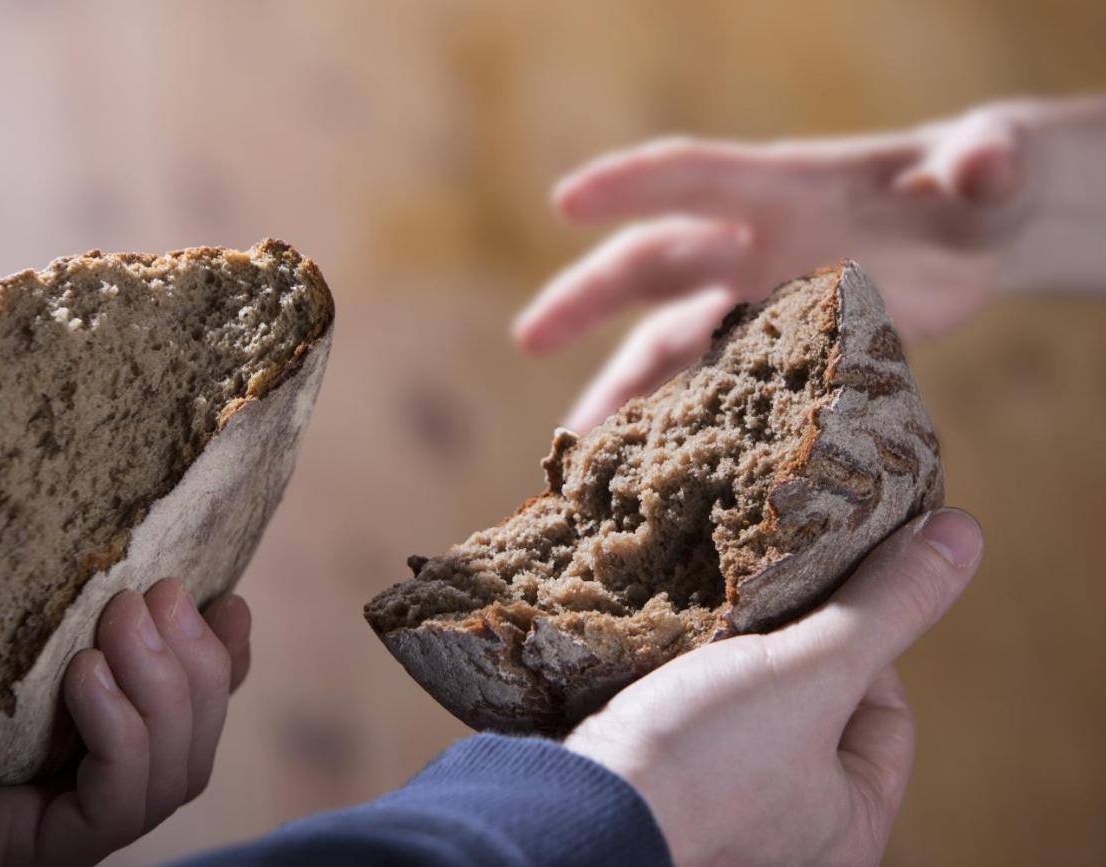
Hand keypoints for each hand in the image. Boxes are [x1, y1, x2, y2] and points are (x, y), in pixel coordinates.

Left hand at [0, 477, 252, 866]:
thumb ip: (23, 507)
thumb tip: (97, 433)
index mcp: (53, 704)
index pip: (175, 702)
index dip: (221, 660)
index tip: (230, 600)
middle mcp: (54, 765)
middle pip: (193, 741)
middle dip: (201, 665)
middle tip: (150, 596)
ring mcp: (36, 814)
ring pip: (174, 777)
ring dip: (176, 692)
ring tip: (119, 622)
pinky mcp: (12, 851)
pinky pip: (119, 812)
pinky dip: (128, 740)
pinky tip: (85, 676)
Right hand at [516, 101, 1048, 430]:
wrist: (973, 232)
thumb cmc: (977, 186)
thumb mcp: (986, 169)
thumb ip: (982, 165)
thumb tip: (981, 168)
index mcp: (785, 191)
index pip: (696, 176)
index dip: (635, 185)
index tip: (567, 201)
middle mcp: (752, 245)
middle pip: (653, 266)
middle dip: (588, 297)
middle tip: (528, 338)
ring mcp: (757, 299)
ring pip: (670, 346)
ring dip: (623, 391)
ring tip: (580, 453)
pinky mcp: (777, 347)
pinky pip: (712, 385)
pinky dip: (682, 422)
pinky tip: (658, 470)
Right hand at [566, 508, 983, 866]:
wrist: (577, 806)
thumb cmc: (706, 763)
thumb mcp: (812, 673)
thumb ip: (887, 606)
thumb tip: (964, 533)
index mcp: (848, 830)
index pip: (888, 716)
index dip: (863, 645)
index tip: (818, 601)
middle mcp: (789, 839)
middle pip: (812, 712)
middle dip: (787, 651)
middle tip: (761, 601)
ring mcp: (720, 820)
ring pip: (744, 714)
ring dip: (728, 662)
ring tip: (712, 614)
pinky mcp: (658, 794)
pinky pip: (686, 724)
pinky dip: (680, 681)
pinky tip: (663, 644)